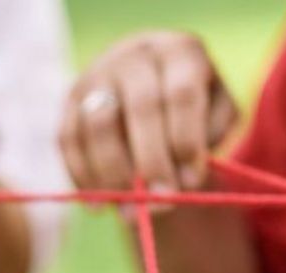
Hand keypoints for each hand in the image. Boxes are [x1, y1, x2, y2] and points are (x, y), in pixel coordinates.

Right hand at [61, 31, 235, 193]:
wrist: (150, 77)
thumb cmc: (191, 103)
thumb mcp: (216, 112)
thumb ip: (208, 141)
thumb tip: (181, 183)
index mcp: (180, 51)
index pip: (182, 93)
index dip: (186, 141)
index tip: (191, 181)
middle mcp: (135, 56)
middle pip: (140, 106)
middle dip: (152, 160)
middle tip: (161, 201)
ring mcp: (97, 74)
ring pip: (98, 124)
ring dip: (114, 173)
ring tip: (131, 209)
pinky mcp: (70, 99)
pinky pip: (68, 140)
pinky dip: (82, 177)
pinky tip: (99, 205)